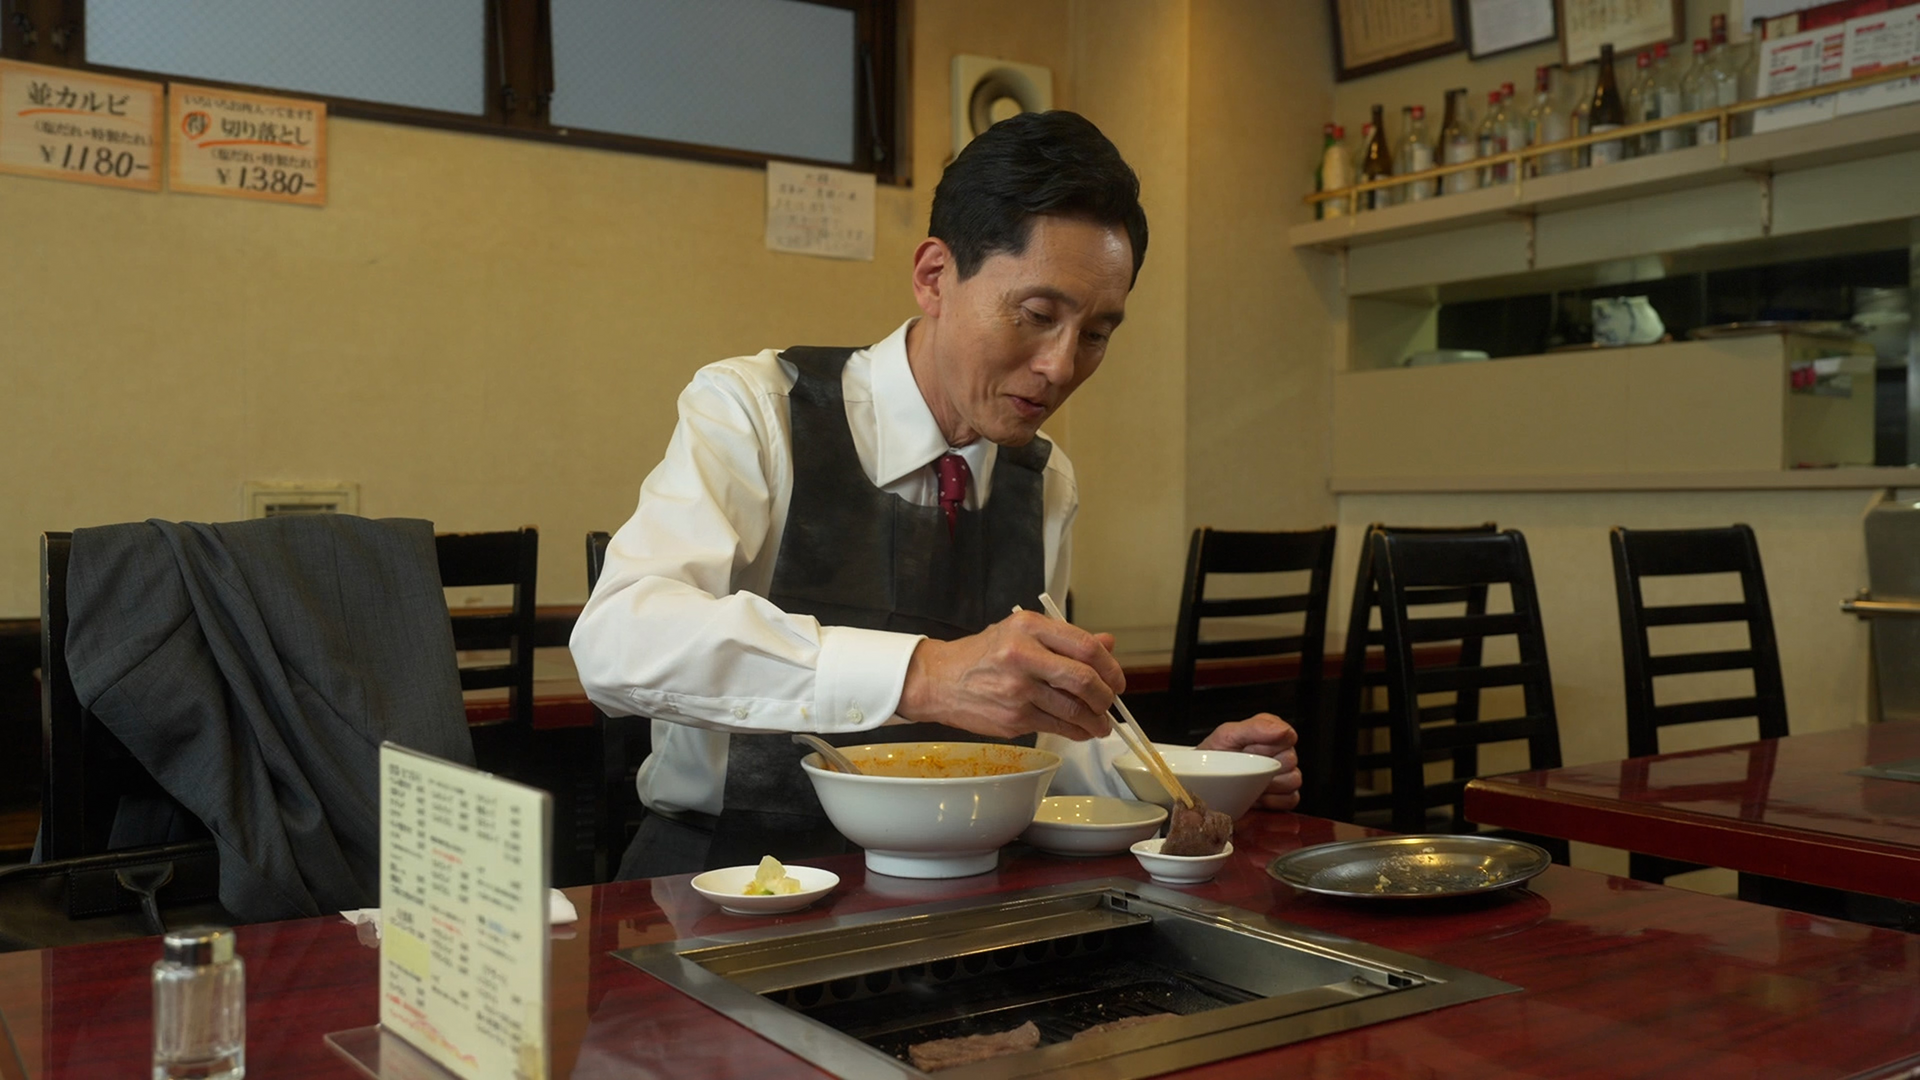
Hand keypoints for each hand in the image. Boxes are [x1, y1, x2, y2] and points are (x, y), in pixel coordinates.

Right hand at [897, 610, 1121, 740]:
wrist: (939, 680)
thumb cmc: (983, 654)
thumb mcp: (1022, 633)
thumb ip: (1065, 639)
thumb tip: (1108, 645)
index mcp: (1029, 627)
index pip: (1085, 647)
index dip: (1110, 666)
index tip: (1116, 679)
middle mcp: (1023, 656)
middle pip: (1084, 679)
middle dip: (1106, 696)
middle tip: (1111, 703)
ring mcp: (1018, 690)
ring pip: (1073, 709)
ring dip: (1095, 720)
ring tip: (1101, 724)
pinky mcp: (1013, 718)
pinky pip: (1056, 726)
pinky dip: (1076, 732)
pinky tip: (1081, 731)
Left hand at [1198, 713, 1301, 810]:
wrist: (1202, 782)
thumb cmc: (1213, 757)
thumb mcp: (1226, 736)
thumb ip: (1255, 727)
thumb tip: (1282, 729)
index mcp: (1268, 732)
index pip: (1287, 735)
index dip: (1268, 744)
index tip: (1250, 749)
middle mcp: (1278, 752)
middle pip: (1291, 759)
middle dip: (1267, 765)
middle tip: (1247, 767)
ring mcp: (1282, 775)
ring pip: (1294, 779)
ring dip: (1271, 784)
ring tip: (1251, 783)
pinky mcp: (1283, 795)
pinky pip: (1291, 798)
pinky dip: (1274, 801)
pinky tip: (1258, 796)